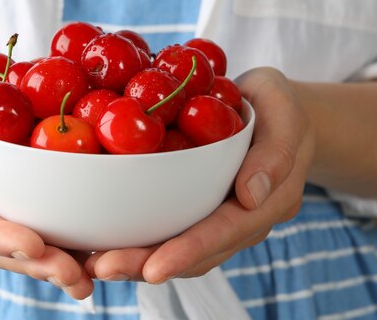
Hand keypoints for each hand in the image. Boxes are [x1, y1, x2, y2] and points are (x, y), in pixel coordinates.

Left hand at [84, 67, 314, 282]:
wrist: (273, 111)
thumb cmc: (280, 106)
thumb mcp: (285, 112)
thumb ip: (276, 152)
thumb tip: (250, 196)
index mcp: (269, 202)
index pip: (226, 231)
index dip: (189, 251)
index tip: (152, 269)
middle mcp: (240, 220)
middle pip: (194, 252)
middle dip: (146, 264)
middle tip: (100, 268)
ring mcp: (217, 216)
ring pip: (176, 247)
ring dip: (134, 259)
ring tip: (91, 262)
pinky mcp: (196, 206)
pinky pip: (167, 226)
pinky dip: (135, 237)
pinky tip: (100, 238)